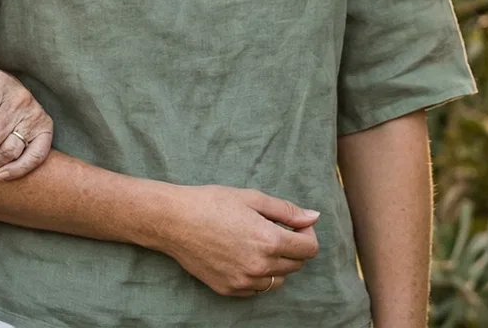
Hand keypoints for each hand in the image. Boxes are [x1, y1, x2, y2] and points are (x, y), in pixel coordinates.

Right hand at [152, 185, 319, 296]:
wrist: (174, 220)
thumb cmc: (212, 203)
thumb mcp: (252, 198)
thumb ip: (287, 211)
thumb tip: (313, 217)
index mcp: (270, 241)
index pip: (309, 249)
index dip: (307, 234)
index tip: (296, 225)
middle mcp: (260, 266)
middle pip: (296, 265)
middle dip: (293, 247)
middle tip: (276, 230)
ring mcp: (244, 281)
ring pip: (278, 280)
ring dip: (277, 264)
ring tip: (258, 243)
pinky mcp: (229, 289)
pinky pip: (257, 289)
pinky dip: (258, 276)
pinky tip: (243, 256)